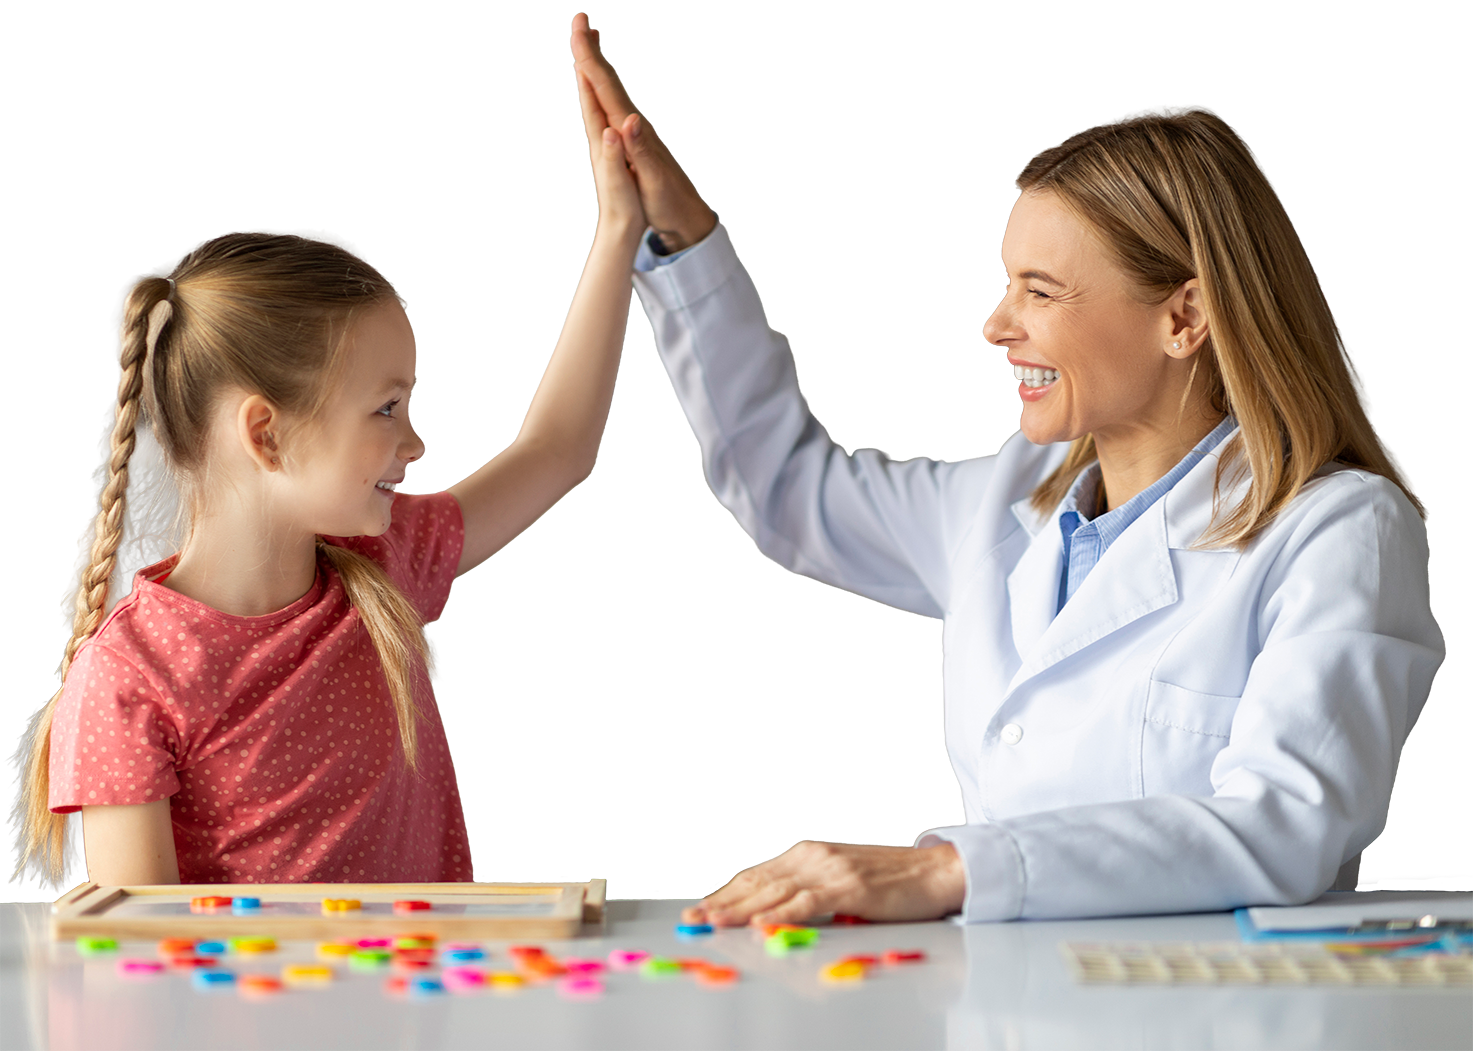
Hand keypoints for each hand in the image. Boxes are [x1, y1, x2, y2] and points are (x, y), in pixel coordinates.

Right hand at [571, 13, 716, 251]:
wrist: (687, 216)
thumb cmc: (670, 202)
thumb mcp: (654, 180)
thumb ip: (641, 151)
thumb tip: (631, 121)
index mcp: (633, 131)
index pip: (607, 88)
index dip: (591, 59)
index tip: (578, 30)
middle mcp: (634, 126)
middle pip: (608, 81)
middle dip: (592, 50)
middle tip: (579, 20)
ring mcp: (634, 132)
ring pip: (610, 91)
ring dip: (596, 65)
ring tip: (587, 44)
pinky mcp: (634, 141)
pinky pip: (612, 106)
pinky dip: (602, 90)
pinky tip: (600, 88)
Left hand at [679, 841, 966, 927]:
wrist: (936, 872)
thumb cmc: (891, 883)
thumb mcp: (842, 883)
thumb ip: (810, 894)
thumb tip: (775, 918)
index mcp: (808, 854)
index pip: (756, 876)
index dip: (726, 893)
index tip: (700, 910)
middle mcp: (813, 856)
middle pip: (757, 882)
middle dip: (722, 902)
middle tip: (692, 919)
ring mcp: (831, 869)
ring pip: (775, 892)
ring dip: (740, 909)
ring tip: (713, 921)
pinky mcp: (850, 887)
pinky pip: (808, 902)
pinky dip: (781, 914)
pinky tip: (762, 924)